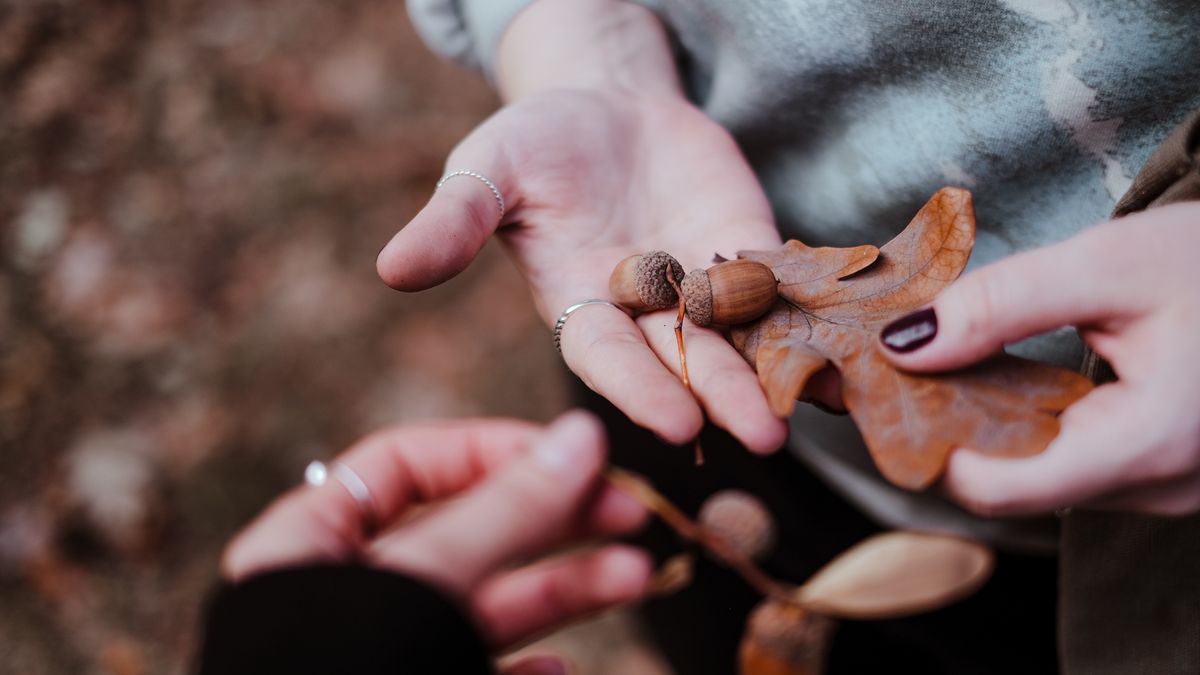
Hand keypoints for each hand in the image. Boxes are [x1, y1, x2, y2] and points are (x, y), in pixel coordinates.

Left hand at [222, 412, 650, 649]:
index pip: (406, 466)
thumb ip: (505, 511)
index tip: (571, 454)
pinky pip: (481, 674)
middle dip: (552, 521)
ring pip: (485, 606)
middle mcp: (349, 599)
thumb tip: (579, 435)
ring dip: (566, 588)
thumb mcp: (426, 581)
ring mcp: (386, 657)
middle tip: (631, 513)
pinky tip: (564, 672)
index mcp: (311, 548)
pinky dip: (530, 671)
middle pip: (465, 532)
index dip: (491, 449)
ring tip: (638, 577)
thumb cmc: (350, 672)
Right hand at [377, 86, 786, 452]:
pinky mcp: (746, 251)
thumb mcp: (488, 170)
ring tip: (822, 400)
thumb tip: (390, 270)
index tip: (676, 423)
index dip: (640, 389)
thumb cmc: (534, 142)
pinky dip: (815, 309)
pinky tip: (855, 333)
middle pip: (686, 361)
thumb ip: (454, 223)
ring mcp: (700, 286)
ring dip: (779, 366)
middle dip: (724, 395)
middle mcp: (642, 313)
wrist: (605, 105)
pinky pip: (783, 285)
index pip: (608, 359)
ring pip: (742, 335)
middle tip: (767, 435)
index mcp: (577, 307)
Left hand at [880, 202, 1199, 516]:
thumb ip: (1001, 304)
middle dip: (951, 432)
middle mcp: (1162, 489)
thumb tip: (903, 345)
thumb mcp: (1108, 264)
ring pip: (1042, 479)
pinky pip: (1074, 467)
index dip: (929, 446)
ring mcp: (1168, 490)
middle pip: (1013, 486)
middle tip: (903, 368)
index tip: (887, 392)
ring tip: (953, 365)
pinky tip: (1008, 381)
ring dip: (989, 430)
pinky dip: (1030, 429)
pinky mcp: (1164, 475)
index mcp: (1150, 445)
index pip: (997, 490)